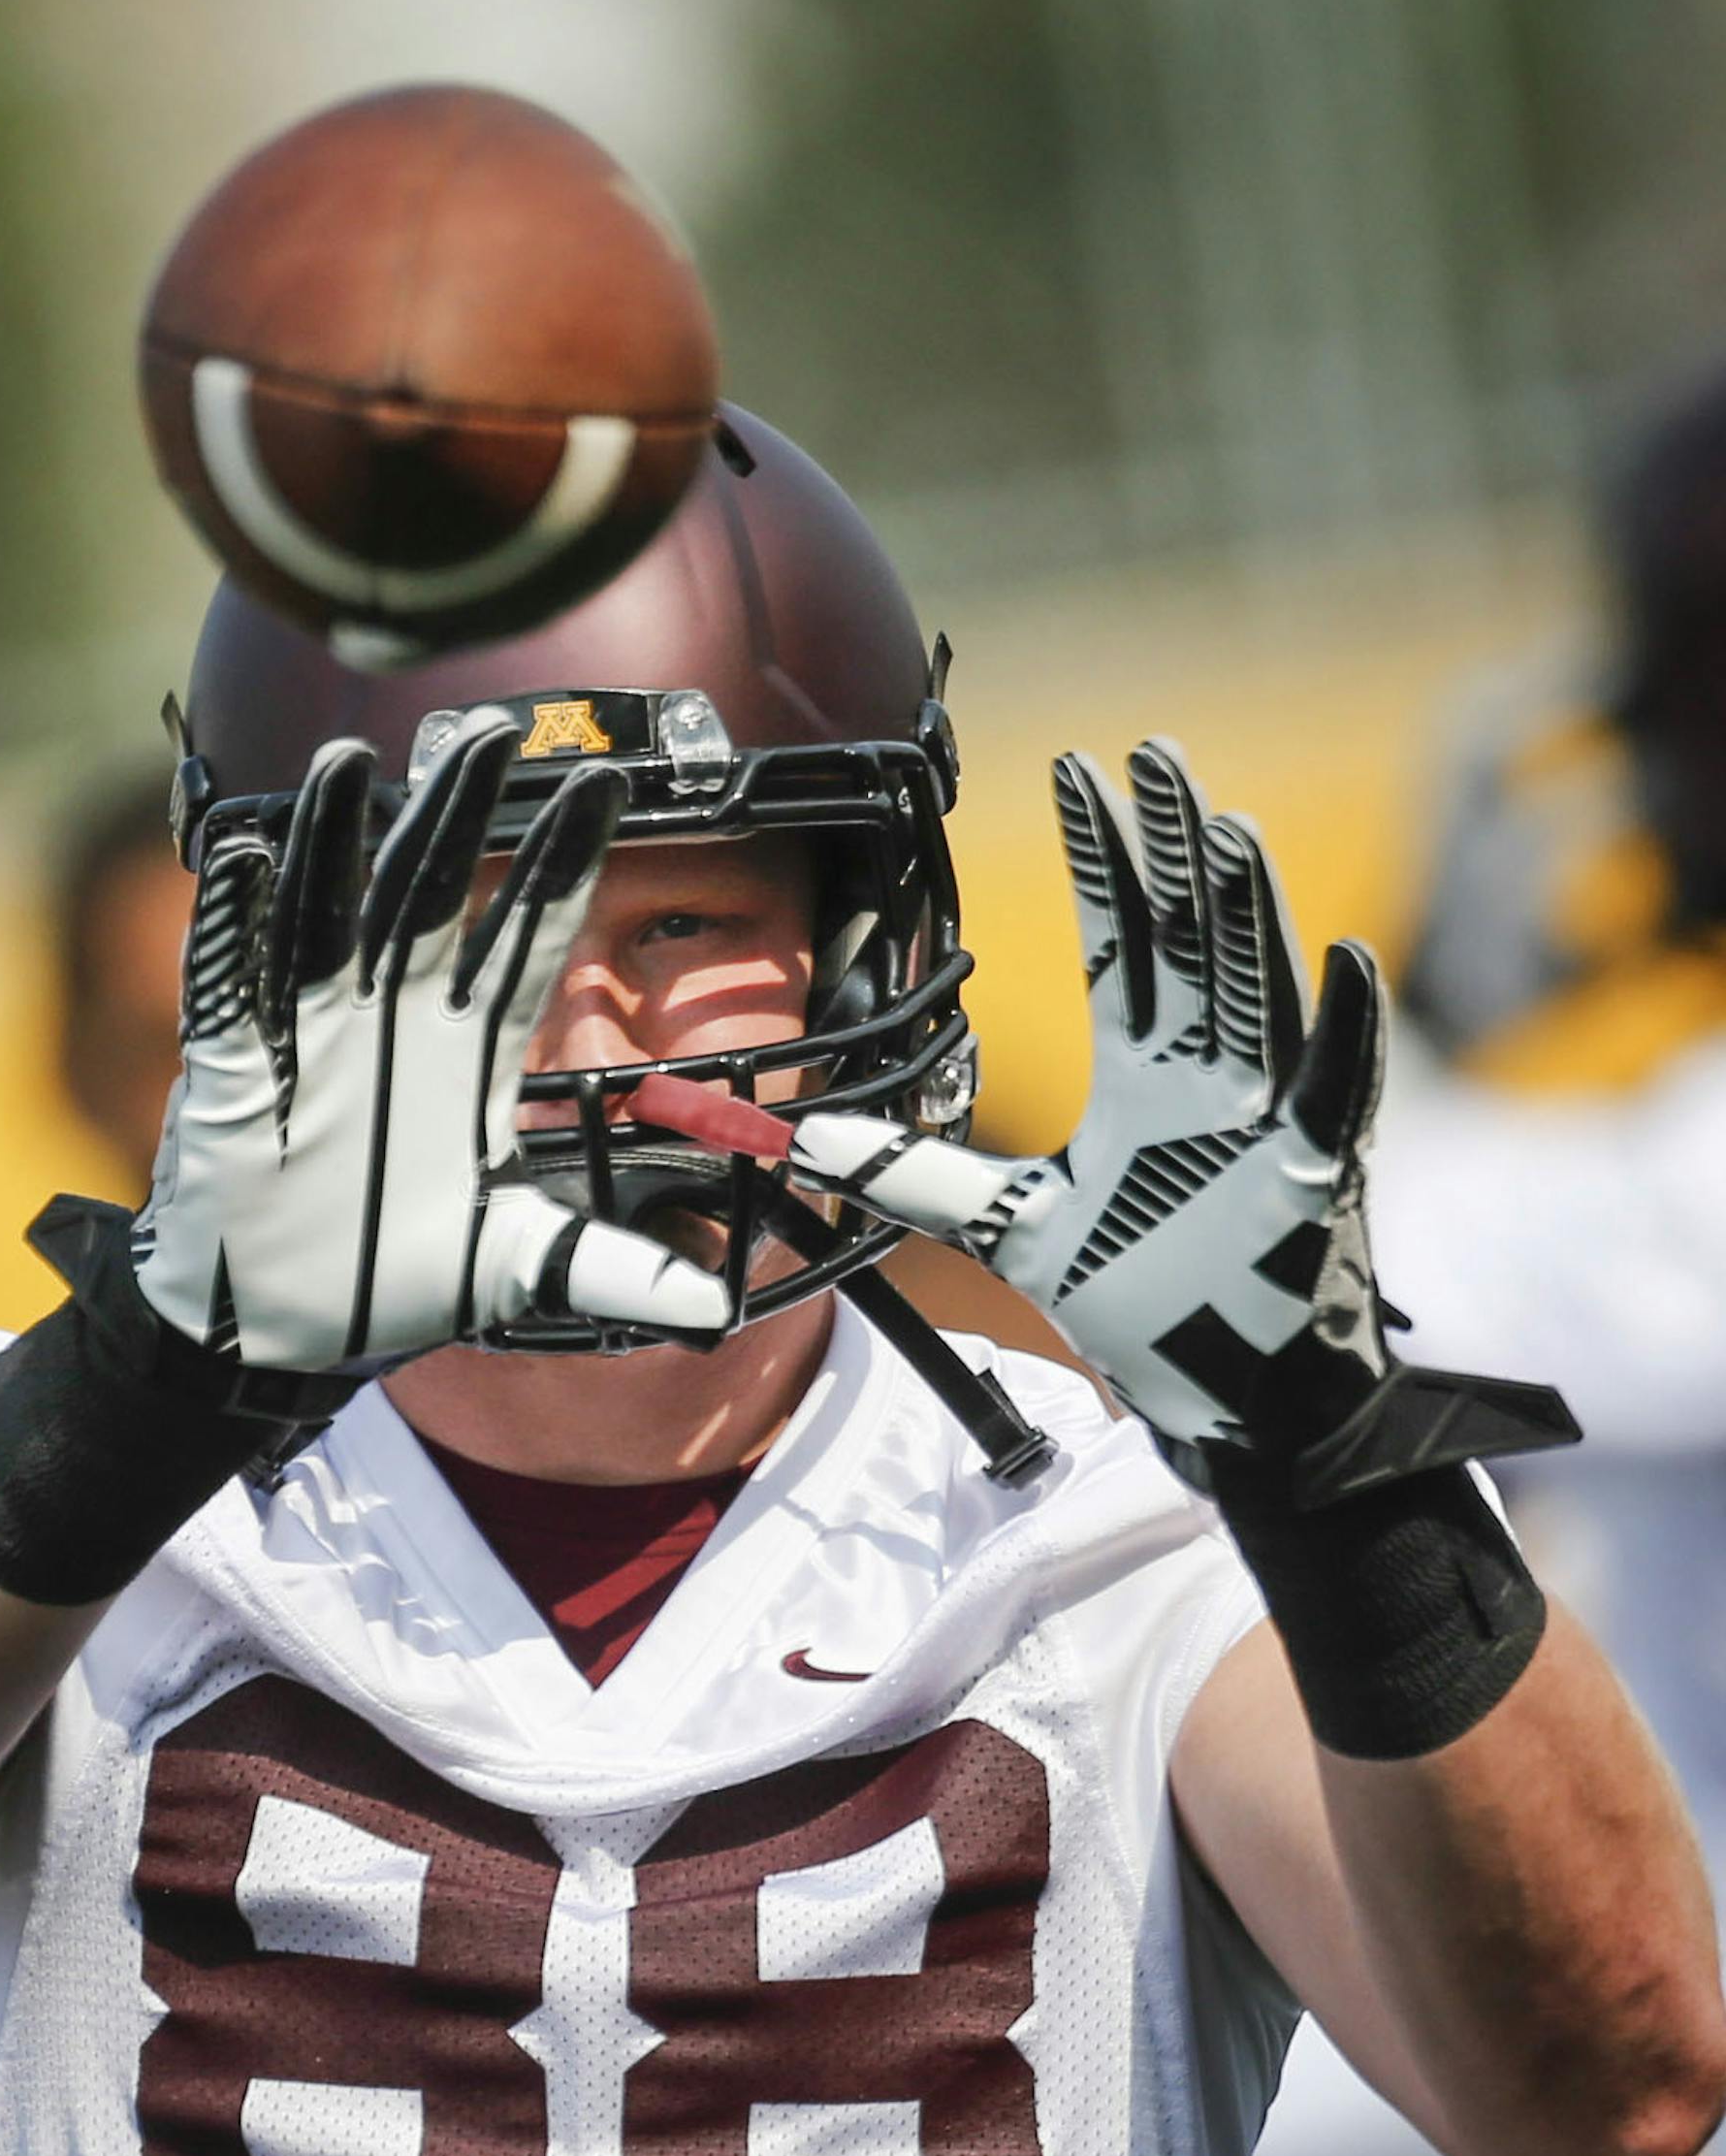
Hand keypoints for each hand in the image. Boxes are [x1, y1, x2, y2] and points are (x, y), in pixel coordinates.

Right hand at [132, 708, 728, 1377]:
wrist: (280, 1329)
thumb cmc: (393, 1278)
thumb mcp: (514, 1267)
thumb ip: (607, 1269)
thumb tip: (714, 1310)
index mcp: (467, 1054)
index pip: (525, 942)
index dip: (563, 869)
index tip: (612, 790)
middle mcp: (393, 1024)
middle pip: (429, 898)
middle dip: (457, 816)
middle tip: (493, 732)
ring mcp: (310, 1036)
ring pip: (326, 915)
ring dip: (335, 842)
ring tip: (353, 761)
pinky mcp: (232, 1066)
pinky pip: (229, 983)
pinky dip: (232, 923)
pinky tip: (244, 855)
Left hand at [791, 740, 1576, 1499]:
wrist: (1231, 1402)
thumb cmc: (1148, 1305)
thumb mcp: (1017, 1229)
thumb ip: (925, 1180)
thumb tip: (811, 1154)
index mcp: (1147, 1081)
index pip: (1122, 946)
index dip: (1100, 861)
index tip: (1075, 773)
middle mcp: (1208, 1082)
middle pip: (1191, 943)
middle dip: (1169, 849)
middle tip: (1150, 753)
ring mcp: (1266, 1121)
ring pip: (1258, 992)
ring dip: (1243, 909)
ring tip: (1221, 823)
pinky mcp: (1313, 1175)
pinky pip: (1337, 1089)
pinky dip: (1344, 1026)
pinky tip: (1342, 956)